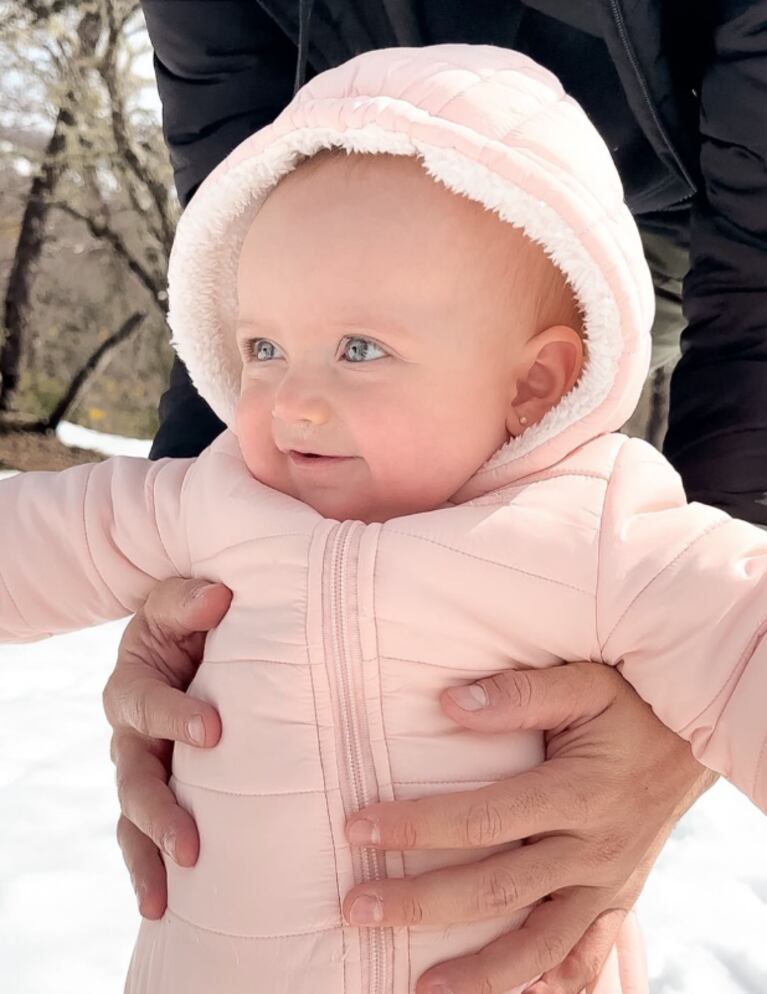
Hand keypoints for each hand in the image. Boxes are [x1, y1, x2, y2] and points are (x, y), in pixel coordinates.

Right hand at [102, 577, 231, 917]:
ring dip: (151, 853)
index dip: (174, 716)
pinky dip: (150, 868)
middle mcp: (129, 732)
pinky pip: (143, 834)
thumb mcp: (184, 601)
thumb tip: (219, 597)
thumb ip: (193, 600)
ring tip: (172, 890)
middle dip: (160, 812)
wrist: (188, 637)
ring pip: (133, 816)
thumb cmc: (191, 618)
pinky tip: (164, 906)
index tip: (213, 732)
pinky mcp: (160, 788)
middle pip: (133, 777)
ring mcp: (142, 766)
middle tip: (190, 843)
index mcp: (133, 682)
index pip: (146, 702)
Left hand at [342, 662, 715, 993]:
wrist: (695, 739)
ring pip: (538, 946)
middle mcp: (591, 850)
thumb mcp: (583, 684)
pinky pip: (584, 961)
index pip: (481, 820)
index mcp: (577, 793)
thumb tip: (448, 704)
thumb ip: (518, 695)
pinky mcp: (617, 903)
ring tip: (419, 988)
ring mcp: (606, 886)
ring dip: (478, 974)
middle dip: (420, 904)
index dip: (416, 826)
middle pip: (495, 890)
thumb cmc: (629, 706)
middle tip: (355, 908)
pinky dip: (549, 986)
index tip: (359, 829)